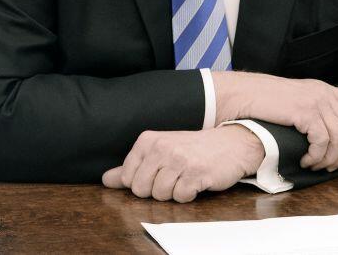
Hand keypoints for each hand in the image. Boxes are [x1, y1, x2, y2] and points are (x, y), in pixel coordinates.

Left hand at [102, 124, 263, 202]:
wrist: (231, 143)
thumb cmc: (193, 149)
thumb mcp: (160, 151)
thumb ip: (131, 167)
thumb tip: (106, 180)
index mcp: (148, 140)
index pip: (128, 178)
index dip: (143, 182)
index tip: (159, 172)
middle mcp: (162, 147)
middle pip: (141, 190)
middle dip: (157, 190)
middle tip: (174, 176)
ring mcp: (179, 160)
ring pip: (160, 195)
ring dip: (174, 192)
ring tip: (185, 177)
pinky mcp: (196, 173)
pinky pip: (180, 197)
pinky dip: (188, 195)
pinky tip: (196, 182)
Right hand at [211, 71, 337, 171]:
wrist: (246, 94)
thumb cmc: (265, 101)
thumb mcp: (295, 99)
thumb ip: (312, 108)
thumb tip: (324, 130)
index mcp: (323, 89)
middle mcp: (324, 93)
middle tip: (331, 166)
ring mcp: (316, 101)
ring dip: (330, 158)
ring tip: (316, 165)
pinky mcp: (306, 112)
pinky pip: (323, 140)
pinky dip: (317, 155)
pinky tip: (307, 160)